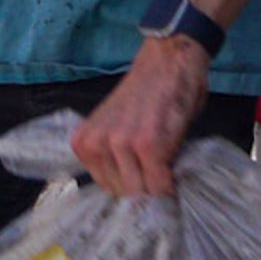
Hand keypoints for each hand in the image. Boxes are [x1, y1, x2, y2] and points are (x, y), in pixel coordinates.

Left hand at [72, 34, 211, 195]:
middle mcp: (96, 144)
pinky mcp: (148, 145)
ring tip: (169, 172)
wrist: (167, 63)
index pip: (107, 189)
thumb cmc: (147, 97)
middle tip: (163, 181)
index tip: (147, 190)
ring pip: (141, 193)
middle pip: (124, 194)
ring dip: (159, 190)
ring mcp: (120, 144)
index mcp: (84, 142)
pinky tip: (176, 172)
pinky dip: (172, 185)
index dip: (131, 192)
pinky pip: (159, 184)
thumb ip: (116, 158)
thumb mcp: (118, 129)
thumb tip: (132, 196)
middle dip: (145, 193)